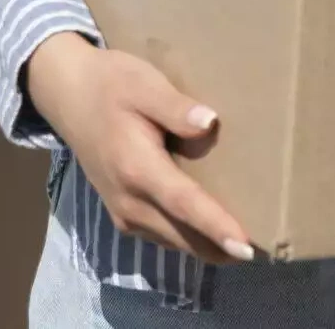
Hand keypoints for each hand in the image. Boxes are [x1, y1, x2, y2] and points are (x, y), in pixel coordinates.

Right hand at [24, 33, 254, 263]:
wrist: (68, 95)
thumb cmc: (112, 85)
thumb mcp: (144, 85)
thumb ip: (175, 107)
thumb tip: (210, 123)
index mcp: (137, 168)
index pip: (184, 204)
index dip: (216, 226)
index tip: (246, 246)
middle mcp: (128, 200)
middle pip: (183, 235)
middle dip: (221, 248)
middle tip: (265, 250)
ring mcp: (122, 211)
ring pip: (173, 240)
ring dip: (206, 246)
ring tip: (245, 245)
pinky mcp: (122, 213)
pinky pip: (162, 234)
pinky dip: (189, 238)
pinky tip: (213, 232)